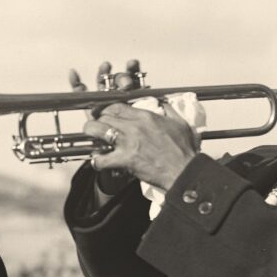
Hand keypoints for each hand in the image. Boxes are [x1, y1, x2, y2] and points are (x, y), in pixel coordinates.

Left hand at [84, 100, 198, 190]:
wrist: (184, 172)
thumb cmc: (184, 151)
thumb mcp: (180, 124)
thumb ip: (169, 111)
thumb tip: (164, 104)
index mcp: (146, 116)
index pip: (117, 106)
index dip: (107, 110)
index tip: (105, 115)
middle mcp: (134, 127)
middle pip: (104, 116)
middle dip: (98, 121)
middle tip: (97, 128)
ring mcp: (128, 143)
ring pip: (98, 131)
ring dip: (92, 135)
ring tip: (93, 141)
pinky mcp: (125, 160)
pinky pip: (101, 159)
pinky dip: (97, 161)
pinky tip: (99, 162)